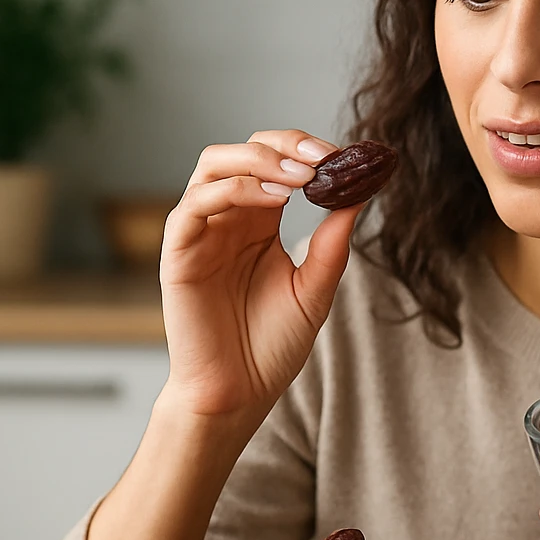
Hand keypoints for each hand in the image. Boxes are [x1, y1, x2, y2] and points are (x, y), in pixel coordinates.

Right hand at [159, 129, 360, 423]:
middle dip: (285, 144)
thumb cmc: (272, 345)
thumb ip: (332, 242)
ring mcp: (200, 231)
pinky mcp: (178, 253)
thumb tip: (361, 191)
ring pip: (214, 164)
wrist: (240, 394)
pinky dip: (234, 190)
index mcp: (259, 221)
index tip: (348, 158)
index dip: (308, 150)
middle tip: (323, 159)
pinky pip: (194, 204)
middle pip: (244, 150)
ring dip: (260, 160)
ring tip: (302, 178)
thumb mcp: (316, 287)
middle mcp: (228, 218)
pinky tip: (273, 200)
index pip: (276, 160)